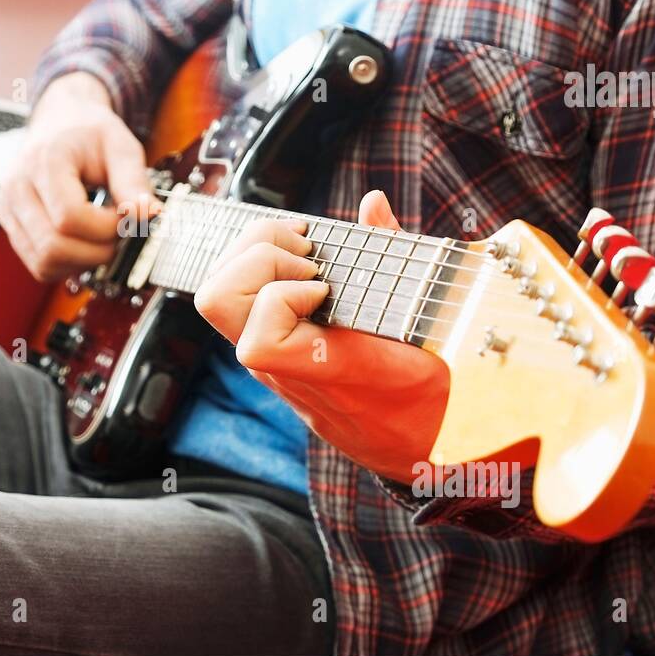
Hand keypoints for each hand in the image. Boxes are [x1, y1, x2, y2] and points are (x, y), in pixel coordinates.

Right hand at [0, 72, 154, 281]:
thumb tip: (149, 215)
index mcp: (44, 162)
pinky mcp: (9, 223)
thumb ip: (134, 182)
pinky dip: (67, 264)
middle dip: (96, 250)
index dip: (106, 227)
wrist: (60, 121)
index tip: (125, 215)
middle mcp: (17, 187)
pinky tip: (83, 243)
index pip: (70, 217)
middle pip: (53, 247)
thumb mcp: (121, 147)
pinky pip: (38, 264)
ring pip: (43, 263)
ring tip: (100, 237)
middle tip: (116, 232)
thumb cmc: (90, 133)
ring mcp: (7, 208)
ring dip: (82, 262)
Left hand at [193, 190, 450, 482]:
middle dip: (256, 257)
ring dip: (252, 259)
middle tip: (307, 255)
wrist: (420, 450)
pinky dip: (262, 272)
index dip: (280, 297)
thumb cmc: (435, 393)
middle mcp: (285, 368)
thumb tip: (372, 204)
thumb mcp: (438, 331)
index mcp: (328, 371)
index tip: (325, 286)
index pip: (258, 344)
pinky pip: (242, 307)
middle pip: (216, 303)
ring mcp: (272, 363)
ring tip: (304, 254)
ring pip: (218, 301)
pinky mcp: (272, 357)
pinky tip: (304, 266)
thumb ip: (401, 265)